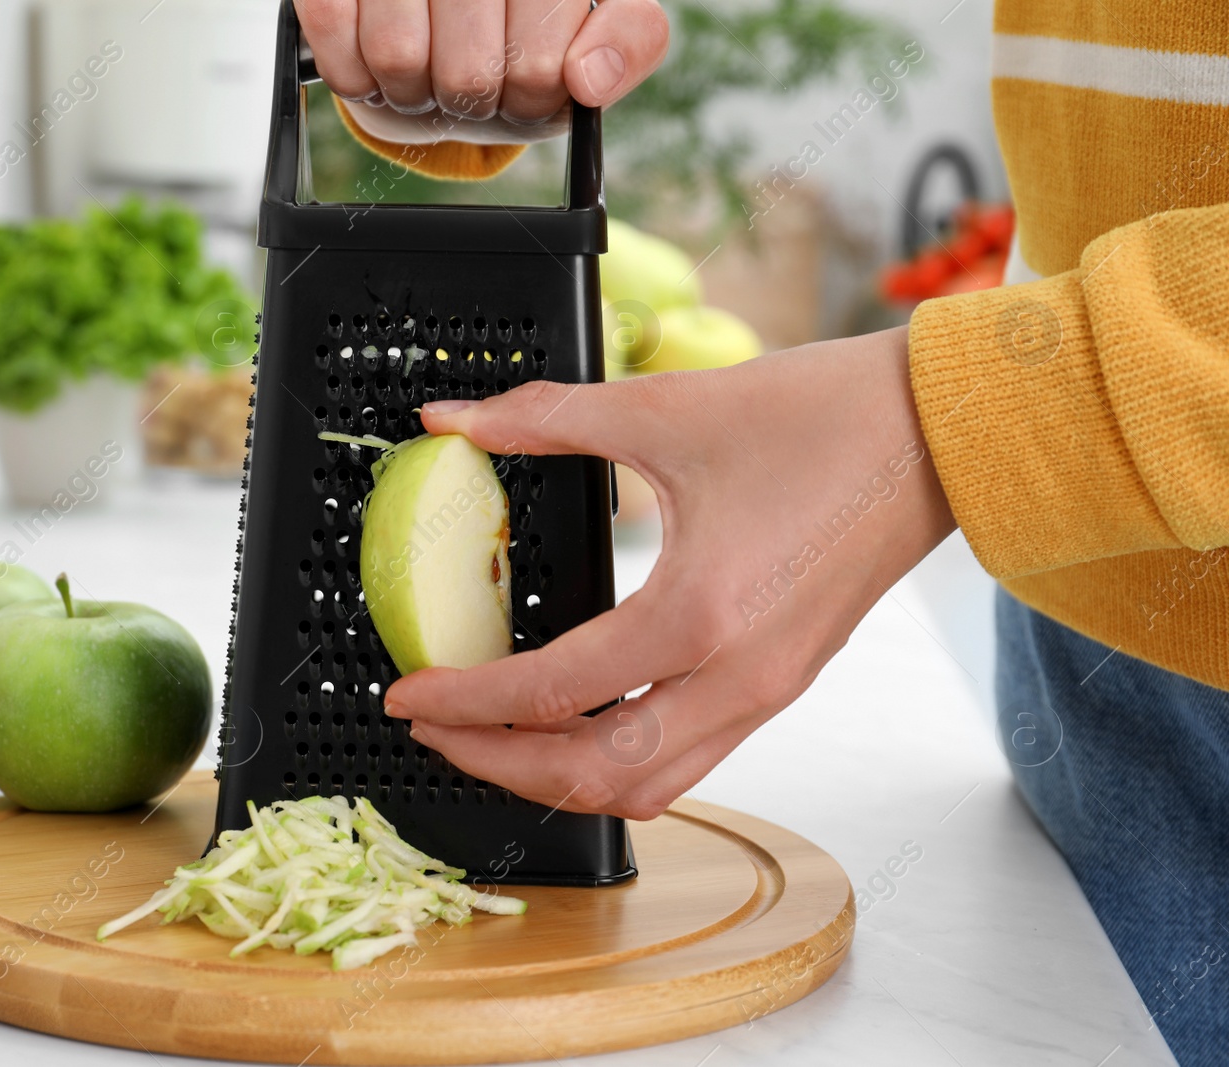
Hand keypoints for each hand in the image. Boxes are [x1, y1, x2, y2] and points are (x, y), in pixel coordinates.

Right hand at [295, 0, 669, 144]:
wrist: (448, 11)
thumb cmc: (528, 16)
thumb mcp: (599, 25)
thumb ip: (628, 42)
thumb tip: (590, 78)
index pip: (542, 67)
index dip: (532, 99)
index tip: (529, 81)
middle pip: (468, 74)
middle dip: (471, 100)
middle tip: (474, 77)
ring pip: (399, 58)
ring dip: (413, 92)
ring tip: (428, 67)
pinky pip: (335, 34)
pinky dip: (358, 76)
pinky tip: (380, 62)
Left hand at [385, 327, 957, 819]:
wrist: (940, 430)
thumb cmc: (823, 414)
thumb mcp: (664, 406)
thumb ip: (545, 418)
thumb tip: (452, 420)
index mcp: (702, 612)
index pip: (555, 691)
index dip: (466, 700)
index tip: (409, 693)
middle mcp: (738, 676)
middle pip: (597, 775)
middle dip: (500, 765)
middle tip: (435, 731)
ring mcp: (768, 692)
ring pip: (649, 787)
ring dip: (560, 781)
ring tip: (494, 742)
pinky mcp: (783, 685)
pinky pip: (690, 761)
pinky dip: (619, 764)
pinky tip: (576, 724)